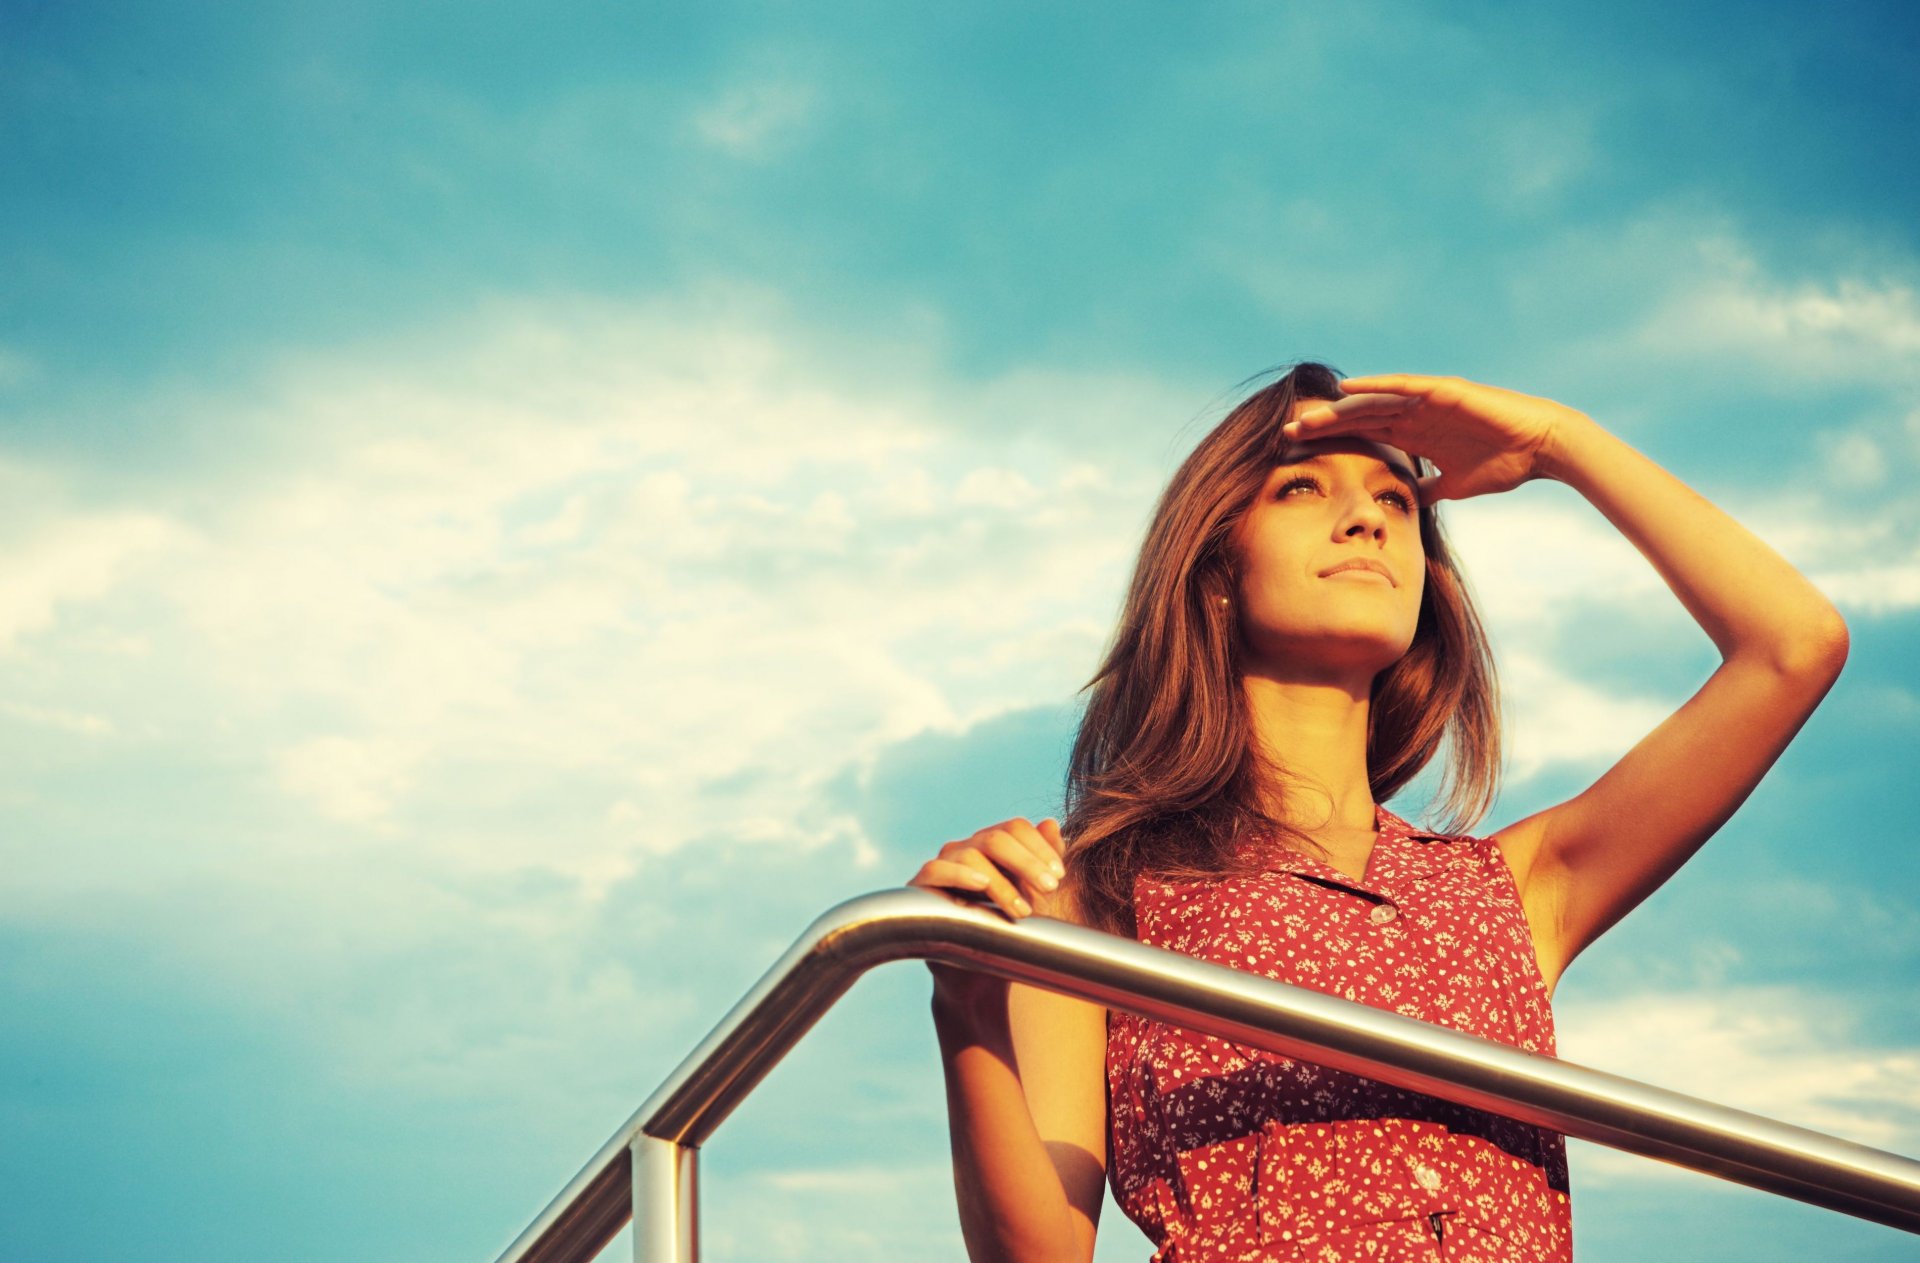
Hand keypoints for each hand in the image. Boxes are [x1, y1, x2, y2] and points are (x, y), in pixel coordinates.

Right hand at [909, 817, 1068, 1019]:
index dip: (1039, 846)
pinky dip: (959, 875)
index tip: (1060, 875)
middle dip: (1027, 862)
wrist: (980, 978)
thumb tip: (1052, 824)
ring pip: (971, 855)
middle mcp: (966, 849)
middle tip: (1052, 888)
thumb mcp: (1033, 898)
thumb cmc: (1008, 931)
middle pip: (997, 837)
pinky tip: (981, 885)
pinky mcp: (921, 886)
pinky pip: (936, 869)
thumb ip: (1043, 862)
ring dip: (1002, 883)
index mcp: (993, 847)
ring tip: (1023, 911)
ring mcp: (943, 865)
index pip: (1015, 828)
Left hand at [1285, 374, 1592, 502]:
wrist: (1540, 449)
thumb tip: (1409, 503)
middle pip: (1359, 418)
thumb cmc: (1503, 464)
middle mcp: (1416, 414)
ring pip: (1373, 402)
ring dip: (1339, 409)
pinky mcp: (1444, 391)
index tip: (1298, 454)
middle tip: (1286, 434)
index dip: (1331, 443)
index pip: (1363, 437)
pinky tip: (1348, 389)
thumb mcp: (1454, 485)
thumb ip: (1429, 489)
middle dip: (1323, 427)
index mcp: (1415, 435)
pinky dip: (1376, 387)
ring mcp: (1428, 400)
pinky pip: (1404, 387)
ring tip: (1307, 416)